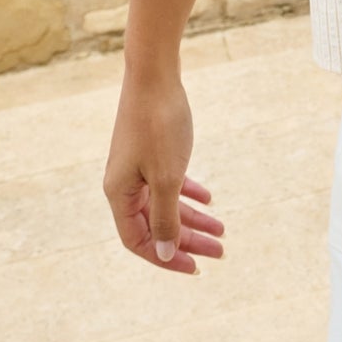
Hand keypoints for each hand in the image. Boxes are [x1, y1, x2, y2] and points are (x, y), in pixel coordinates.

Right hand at [103, 68, 224, 274]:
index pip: (139, 242)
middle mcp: (123, 184)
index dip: (165, 258)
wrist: (155, 74)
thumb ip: (166, 218)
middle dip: (188, 240)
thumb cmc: (160, 125)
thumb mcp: (167, 177)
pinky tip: (209, 199)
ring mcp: (135, 167)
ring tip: (223, 229)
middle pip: (155, 225)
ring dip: (193, 218)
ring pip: (165, 204)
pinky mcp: (149, 150)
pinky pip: (167, 182)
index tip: (196, 267)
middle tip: (220, 251)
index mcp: (119, 195)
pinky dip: (188, 193)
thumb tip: (164, 254)